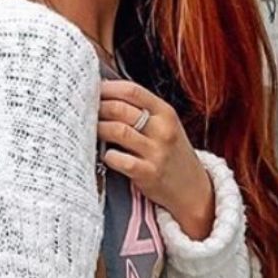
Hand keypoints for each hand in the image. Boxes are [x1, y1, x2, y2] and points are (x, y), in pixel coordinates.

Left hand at [99, 79, 214, 239]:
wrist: (192, 188)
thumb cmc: (170, 152)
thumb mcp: (165, 125)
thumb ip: (141, 109)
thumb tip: (103, 93)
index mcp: (166, 113)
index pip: (132, 91)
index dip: (107, 89)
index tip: (92, 92)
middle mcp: (163, 130)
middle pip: (120, 109)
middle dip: (97, 109)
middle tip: (85, 113)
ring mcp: (157, 152)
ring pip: (117, 131)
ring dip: (98, 129)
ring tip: (91, 132)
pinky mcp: (149, 173)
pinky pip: (119, 160)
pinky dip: (107, 156)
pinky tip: (107, 155)